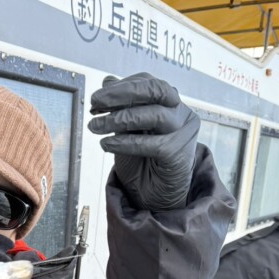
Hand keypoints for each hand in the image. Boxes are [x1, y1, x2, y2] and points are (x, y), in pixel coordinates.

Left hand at [88, 72, 199, 210]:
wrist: (152, 197)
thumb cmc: (141, 162)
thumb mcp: (127, 131)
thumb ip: (121, 106)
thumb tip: (107, 81)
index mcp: (170, 103)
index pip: (147, 83)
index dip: (120, 87)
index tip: (95, 99)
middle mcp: (181, 113)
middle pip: (155, 91)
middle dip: (121, 94)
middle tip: (95, 103)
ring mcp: (184, 133)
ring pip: (154, 115)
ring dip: (119, 119)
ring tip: (95, 126)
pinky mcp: (179, 155)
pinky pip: (152, 144)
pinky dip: (126, 143)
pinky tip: (106, 145)